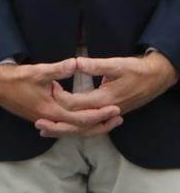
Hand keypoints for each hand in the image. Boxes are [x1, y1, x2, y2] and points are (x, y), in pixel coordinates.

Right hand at [0, 58, 122, 137]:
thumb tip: (77, 62)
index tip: (115, 108)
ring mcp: (46, 119)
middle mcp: (50, 118)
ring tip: (107, 120)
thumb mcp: (38, 71)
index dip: (100, 114)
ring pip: (74, 129)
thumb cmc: (15, 78)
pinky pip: (65, 126)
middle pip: (81, 129)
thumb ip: (59, 69)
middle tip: (118, 117)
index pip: (82, 118)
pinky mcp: (42, 117)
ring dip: (91, 126)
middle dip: (101, 124)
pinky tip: (85, 121)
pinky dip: (78, 125)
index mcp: (52, 110)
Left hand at [50, 53, 179, 119]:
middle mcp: (105, 110)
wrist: (155, 78)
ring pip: (84, 128)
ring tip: (45, 130)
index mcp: (104, 99)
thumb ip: (94, 65)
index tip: (49, 86)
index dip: (60, 97)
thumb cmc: (136, 70)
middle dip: (58, 124)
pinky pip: (90, 125)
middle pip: (77, 123)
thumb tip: (75, 62)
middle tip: (38, 123)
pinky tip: (65, 127)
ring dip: (65, 130)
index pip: (75, 104)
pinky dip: (76, 128)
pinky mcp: (109, 114)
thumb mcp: (116, 65)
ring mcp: (108, 114)